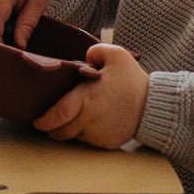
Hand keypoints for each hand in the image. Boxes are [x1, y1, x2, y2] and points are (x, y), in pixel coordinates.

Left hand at [33, 44, 148, 148]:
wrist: (155, 106)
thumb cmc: (133, 80)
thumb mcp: (116, 55)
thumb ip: (95, 50)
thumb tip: (84, 57)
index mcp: (86, 99)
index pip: (57, 115)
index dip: (44, 121)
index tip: (38, 122)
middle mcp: (89, 120)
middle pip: (61, 132)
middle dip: (53, 129)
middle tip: (49, 123)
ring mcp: (98, 134)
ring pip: (74, 137)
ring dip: (70, 130)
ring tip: (73, 120)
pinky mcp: (107, 143)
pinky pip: (89, 141)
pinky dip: (86, 135)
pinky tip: (92, 123)